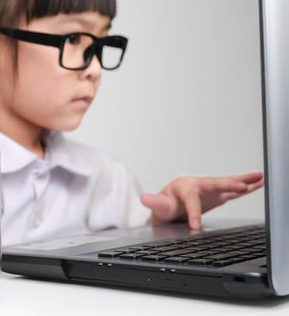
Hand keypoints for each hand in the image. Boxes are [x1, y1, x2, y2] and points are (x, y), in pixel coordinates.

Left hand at [140, 171, 263, 229]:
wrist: (171, 206)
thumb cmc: (166, 204)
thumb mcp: (158, 206)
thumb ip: (154, 203)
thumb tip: (144, 198)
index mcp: (183, 186)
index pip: (191, 199)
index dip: (194, 212)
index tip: (195, 226)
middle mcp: (198, 185)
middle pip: (214, 183)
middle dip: (227, 184)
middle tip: (241, 187)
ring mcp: (209, 189)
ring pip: (227, 184)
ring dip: (243, 181)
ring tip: (259, 177)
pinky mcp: (217, 196)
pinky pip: (233, 191)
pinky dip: (246, 187)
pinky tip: (258, 183)